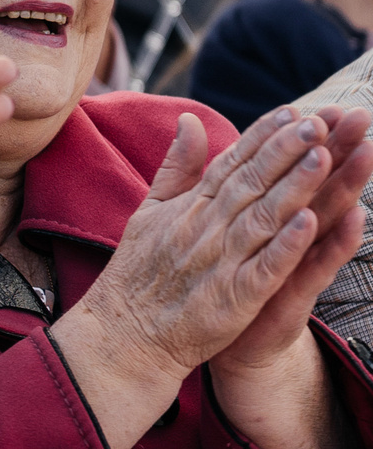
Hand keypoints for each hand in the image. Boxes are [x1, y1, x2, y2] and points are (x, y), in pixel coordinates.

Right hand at [58, 106, 372, 448]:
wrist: (125, 336)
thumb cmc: (139, 275)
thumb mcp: (150, 210)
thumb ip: (176, 166)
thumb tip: (189, 120)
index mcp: (189, 207)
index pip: (230, 163)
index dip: (262, 137)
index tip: (292, 111)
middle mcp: (205, 229)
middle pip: (251, 183)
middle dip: (285, 151)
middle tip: (318, 122)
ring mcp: (219, 262)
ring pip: (263, 217)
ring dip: (294, 187)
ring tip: (323, 157)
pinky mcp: (232, 298)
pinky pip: (264, 267)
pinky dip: (286, 245)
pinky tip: (311, 223)